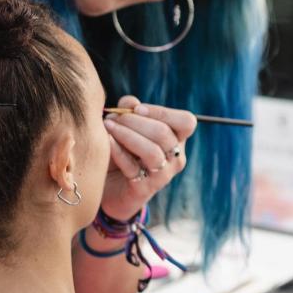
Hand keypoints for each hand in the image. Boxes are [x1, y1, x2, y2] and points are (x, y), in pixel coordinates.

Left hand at [99, 95, 196, 219]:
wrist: (110, 186)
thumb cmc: (123, 150)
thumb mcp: (127, 126)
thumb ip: (130, 110)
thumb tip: (130, 103)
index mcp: (177, 139)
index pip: (186, 121)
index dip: (163, 112)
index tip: (137, 109)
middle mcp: (175, 158)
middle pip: (164, 134)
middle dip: (135, 121)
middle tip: (112, 117)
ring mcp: (162, 175)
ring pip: (152, 151)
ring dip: (127, 134)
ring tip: (107, 126)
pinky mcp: (144, 189)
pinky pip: (132, 167)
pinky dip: (118, 151)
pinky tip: (106, 141)